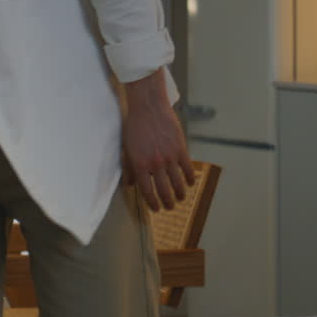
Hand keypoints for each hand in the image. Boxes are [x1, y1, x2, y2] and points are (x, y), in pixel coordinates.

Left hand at [121, 71, 195, 211]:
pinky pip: (188, 169)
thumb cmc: (134, 126)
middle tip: (169, 207)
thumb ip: (129, 168)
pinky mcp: (181, 149)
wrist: (148, 107)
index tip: (155, 208)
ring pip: (178, 183)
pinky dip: (190, 178)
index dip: (152, 203)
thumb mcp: (127, 148)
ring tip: (180, 198)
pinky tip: (190, 182)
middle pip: (164, 191)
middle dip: (167, 202)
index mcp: (140, 165)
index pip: (147, 191)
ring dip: (180, 194)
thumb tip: (129, 185)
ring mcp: (170, 157)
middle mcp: (156, 164)